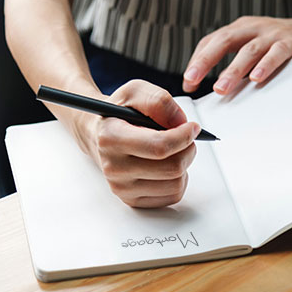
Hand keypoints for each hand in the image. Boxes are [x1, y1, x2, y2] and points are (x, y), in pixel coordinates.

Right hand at [76, 80, 200, 207]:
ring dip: (184, 164)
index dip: (184, 136)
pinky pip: (173, 195)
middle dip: (188, 149)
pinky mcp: (132, 200)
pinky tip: (166, 165)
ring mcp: (122, 188)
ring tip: (173, 150)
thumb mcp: (134, 92)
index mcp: (111, 138)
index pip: (159, 146)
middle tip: (185, 138)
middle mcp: (114, 167)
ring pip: (177, 184)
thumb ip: (158, 101)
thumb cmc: (118, 114)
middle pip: (173, 168)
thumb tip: (180, 122)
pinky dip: (178, 179)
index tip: (192, 127)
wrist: (99, 135)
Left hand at [182, 16, 291, 94]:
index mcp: (239, 28)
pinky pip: (277, 53)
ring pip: (248, 50)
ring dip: (232, 70)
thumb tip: (215, 87)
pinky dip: (265, 65)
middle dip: (204, 61)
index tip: (188, 83)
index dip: (196, 61)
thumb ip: (235, 63)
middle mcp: (253, 27)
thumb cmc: (281, 42)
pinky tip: (256, 78)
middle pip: (223, 41)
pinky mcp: (291, 41)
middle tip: (191, 80)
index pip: (211, 41)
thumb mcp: (253, 47)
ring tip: (220, 88)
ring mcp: (272, 33)